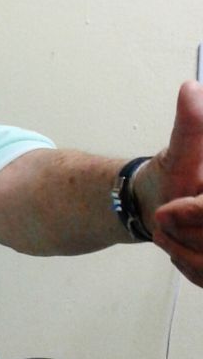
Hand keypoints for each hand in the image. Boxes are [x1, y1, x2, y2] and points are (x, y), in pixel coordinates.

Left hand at [150, 81, 202, 285]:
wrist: (163, 207)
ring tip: (170, 234)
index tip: (166, 213)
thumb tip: (192, 89)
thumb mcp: (181, 152)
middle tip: (164, 221)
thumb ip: (191, 127)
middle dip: (186, 235)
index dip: (195, 212)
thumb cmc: (175, 178)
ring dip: (186, 255)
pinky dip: (191, 269)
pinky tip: (180, 250)